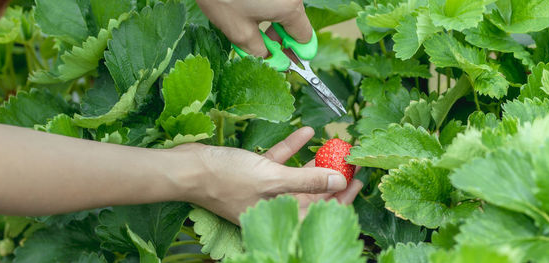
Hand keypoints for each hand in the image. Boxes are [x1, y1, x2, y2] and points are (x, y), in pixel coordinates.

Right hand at [175, 127, 361, 222]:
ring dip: (317, 161)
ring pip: (299, 176)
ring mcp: (266, 188)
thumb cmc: (227, 179)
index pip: (322, 211)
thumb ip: (308, 182)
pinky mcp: (255, 172)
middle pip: (314, 193)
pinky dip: (294, 148)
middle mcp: (277, 204)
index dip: (343, 197)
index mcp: (283, 214)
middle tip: (352, 159)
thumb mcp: (273, 179)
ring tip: (335, 145)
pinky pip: (280, 161)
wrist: (189, 169)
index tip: (359, 179)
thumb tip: (340, 182)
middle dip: (333, 176)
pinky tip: (307, 132)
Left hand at [195, 0, 312, 57]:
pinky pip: (276, 1)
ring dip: (273, 24)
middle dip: (281, 40)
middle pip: (295, 23)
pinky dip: (267, 10)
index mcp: (289, 8)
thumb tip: (275, 64)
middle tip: (265, 51)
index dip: (296, 54)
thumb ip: (261, 52)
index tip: (287, 63)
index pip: (305, 38)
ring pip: (285, 11)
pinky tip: (250, 15)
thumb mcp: (239, 32)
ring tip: (252, 32)